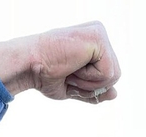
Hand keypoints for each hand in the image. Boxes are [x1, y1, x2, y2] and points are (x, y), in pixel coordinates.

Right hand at [0, 21, 120, 102]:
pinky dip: (90, 77)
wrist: (30, 66)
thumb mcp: (76, 88)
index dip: (91, 86)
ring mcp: (99, 33)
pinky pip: (108, 73)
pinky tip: (74, 64)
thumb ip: (95, 92)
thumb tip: (115, 94)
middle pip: (115, 77)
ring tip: (71, 67)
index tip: (69, 74)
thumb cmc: (46, 75)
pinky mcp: (98, 37)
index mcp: (94, 45)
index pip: (110, 77)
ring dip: (89, 82)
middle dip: (92, 85)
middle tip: (69, 72)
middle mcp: (99, 35)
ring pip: (113, 76)